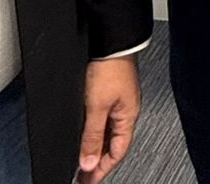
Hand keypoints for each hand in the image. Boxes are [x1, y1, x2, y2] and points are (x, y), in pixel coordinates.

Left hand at [78, 55, 139, 183]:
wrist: (109, 40)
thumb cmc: (109, 67)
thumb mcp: (96, 106)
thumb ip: (92, 136)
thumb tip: (88, 162)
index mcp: (129, 116)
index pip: (117, 152)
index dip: (102, 169)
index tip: (88, 181)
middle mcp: (126, 109)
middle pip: (113, 144)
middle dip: (98, 161)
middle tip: (83, 175)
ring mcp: (118, 99)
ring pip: (107, 131)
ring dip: (95, 146)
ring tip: (80, 159)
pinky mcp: (110, 89)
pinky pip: (103, 119)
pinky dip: (94, 131)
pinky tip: (84, 133)